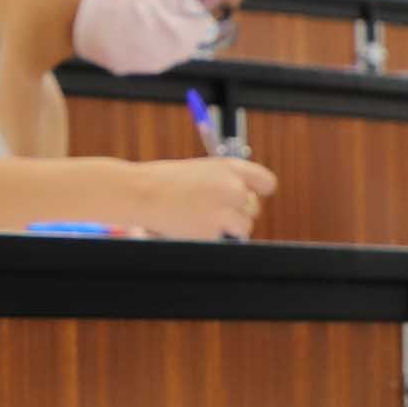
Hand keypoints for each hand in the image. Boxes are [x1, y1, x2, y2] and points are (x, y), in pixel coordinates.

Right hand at [119, 154, 275, 240]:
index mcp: (230, 167)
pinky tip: (189, 225)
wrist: (140, 192)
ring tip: (200, 217)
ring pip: (244, 227)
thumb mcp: (202, 170)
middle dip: (238, 212)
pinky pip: (221, 239)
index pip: (266, 182)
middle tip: (213, 210)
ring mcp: (225, 211)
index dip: (258, 192)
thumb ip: (226, 182)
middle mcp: (233, 187)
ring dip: (227, 227)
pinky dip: (208, 236)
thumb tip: (244, 199)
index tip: (250, 197)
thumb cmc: (165, 180)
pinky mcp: (213, 232)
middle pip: (254, 208)